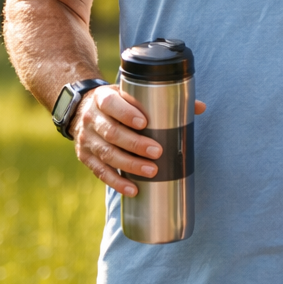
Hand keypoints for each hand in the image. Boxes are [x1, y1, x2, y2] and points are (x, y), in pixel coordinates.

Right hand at [72, 85, 205, 195]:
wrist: (82, 109)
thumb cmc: (118, 103)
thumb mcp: (131, 94)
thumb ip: (163, 99)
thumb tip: (200, 107)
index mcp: (102, 98)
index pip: (111, 104)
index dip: (126, 114)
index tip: (145, 123)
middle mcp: (91, 119)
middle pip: (111, 133)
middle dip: (135, 144)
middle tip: (157, 152)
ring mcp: (86, 139)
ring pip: (106, 154)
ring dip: (129, 164)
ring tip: (151, 171)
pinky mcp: (85, 157)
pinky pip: (100, 172)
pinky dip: (116, 182)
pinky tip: (133, 189)